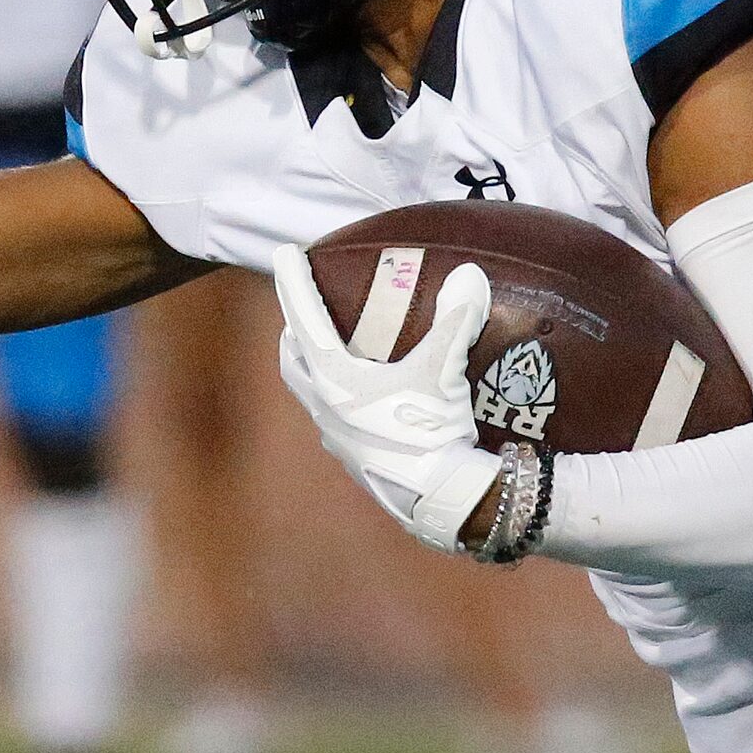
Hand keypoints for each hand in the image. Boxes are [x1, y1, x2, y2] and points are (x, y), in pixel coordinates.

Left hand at [272, 245, 501, 553]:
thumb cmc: (430, 430)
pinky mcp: (351, 458)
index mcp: (334, 378)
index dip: (294, 283)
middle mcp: (323, 407)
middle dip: (293, 332)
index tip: (284, 254)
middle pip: (293, 360)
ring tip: (326, 353)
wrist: (438, 498)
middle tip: (301, 311)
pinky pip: (332, 421)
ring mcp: (334, 437)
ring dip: (310, 368)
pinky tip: (360, 402)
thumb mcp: (442, 371)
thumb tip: (468, 274)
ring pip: (308, 393)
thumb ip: (454, 320)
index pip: (305, 318)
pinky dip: (335, 401)